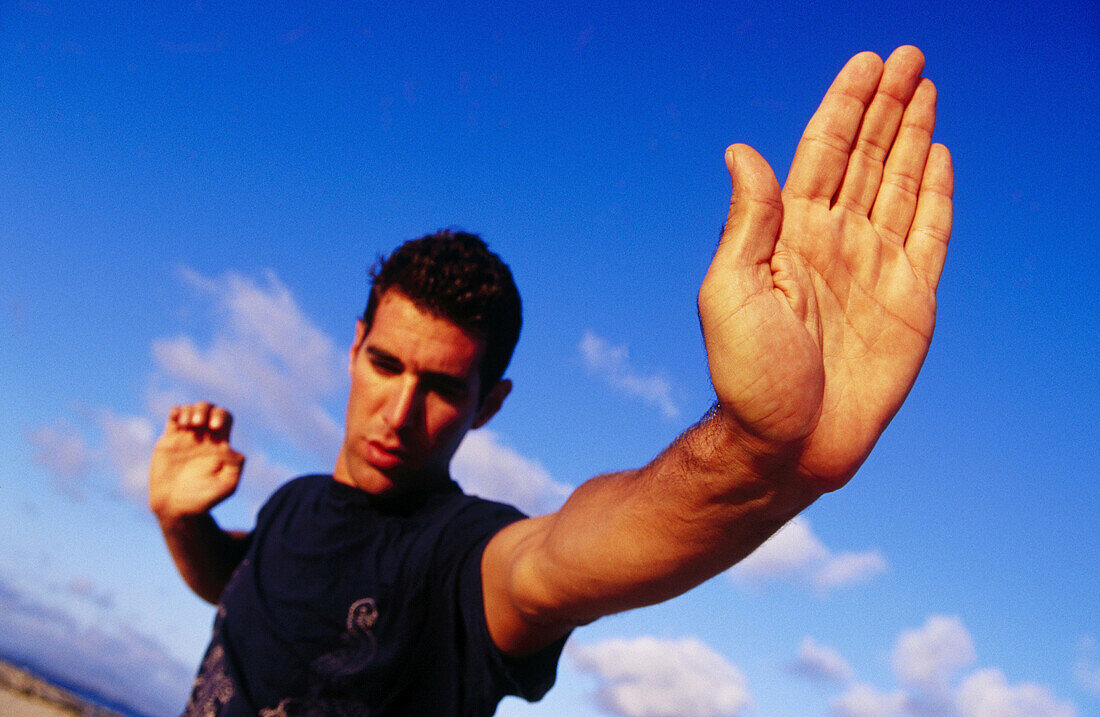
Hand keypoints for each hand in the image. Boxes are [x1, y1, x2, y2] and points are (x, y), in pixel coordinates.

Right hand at [149, 402, 244, 520]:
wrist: (175, 508)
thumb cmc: (204, 499)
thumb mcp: (227, 486)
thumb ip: (236, 467)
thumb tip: (234, 449)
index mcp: (220, 445)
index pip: (225, 418)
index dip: (221, 416)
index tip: (215, 427)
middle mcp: (204, 438)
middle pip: (208, 409)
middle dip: (204, 409)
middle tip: (198, 423)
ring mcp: (186, 438)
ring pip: (190, 410)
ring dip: (189, 410)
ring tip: (186, 424)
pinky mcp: (168, 441)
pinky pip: (173, 418)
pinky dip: (176, 412)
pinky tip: (177, 420)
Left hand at [699, 46, 952, 489]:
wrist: (787, 447)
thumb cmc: (749, 379)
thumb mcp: (731, 293)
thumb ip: (747, 221)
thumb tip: (741, 150)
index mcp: (789, 234)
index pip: (822, 152)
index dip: (845, 105)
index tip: (866, 62)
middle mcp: (832, 241)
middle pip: (866, 156)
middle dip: (887, 105)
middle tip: (910, 56)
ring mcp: (873, 268)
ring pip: (899, 184)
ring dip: (913, 135)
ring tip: (926, 88)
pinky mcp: (910, 300)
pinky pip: (929, 234)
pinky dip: (936, 194)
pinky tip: (937, 156)